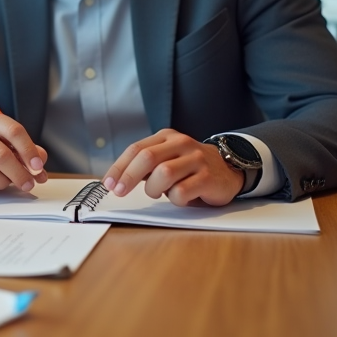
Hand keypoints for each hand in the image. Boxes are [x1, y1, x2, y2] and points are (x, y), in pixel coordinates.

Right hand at [0, 111, 48, 192]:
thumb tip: (40, 163)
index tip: (37, 167)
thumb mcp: (7, 145)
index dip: (29, 151)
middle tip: (28, 184)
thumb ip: (26, 151)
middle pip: (1, 154)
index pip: (13, 130)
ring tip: (4, 182)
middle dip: (19, 173)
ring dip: (1, 182)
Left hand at [101, 128, 243, 206]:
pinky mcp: (208, 177)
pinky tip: (181, 197)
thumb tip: (117, 179)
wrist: (228, 169)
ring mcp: (196, 159)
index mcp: (166, 137)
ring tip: (160, 192)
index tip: (108, 183)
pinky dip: (175, 199)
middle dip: (129, 176)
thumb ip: (145, 165)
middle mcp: (181, 144)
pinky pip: (182, 191)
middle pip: (147, 157)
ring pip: (164, 174)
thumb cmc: (189, 168)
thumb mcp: (167, 159)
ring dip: (154, 189)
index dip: (119, 167)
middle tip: (120, 191)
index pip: (136, 149)